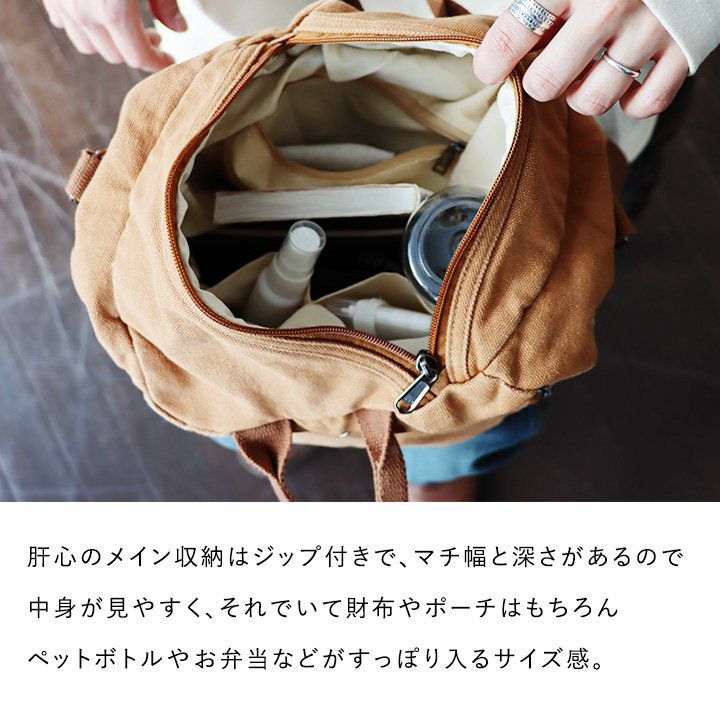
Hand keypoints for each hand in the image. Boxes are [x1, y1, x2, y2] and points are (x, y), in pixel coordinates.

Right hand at [42, 0, 186, 71]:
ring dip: (109, 43)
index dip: (159, 62)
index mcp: (113, 12)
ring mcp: (62, 5)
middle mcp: (84, 14)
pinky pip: (65, 24)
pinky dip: (83, 26)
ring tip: (125, 28)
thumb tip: (179, 29)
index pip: (140, 57)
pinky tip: (97, 15)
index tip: (170, 60)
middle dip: (138, 52)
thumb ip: (166, 2)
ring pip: (87, 45)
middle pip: (116, 56)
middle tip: (154, 36)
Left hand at [474, 0, 688, 118]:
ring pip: (592, 101)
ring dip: (582, 94)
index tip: (491, 69)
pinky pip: (644, 105)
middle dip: (541, 82)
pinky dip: (630, 102)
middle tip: (549, 67)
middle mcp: (610, 5)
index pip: (513, 35)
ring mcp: (650, 29)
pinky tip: (624, 80)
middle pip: (547, 84)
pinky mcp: (684, 49)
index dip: (493, 62)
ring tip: (587, 70)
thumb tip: (495, 42)